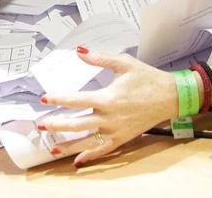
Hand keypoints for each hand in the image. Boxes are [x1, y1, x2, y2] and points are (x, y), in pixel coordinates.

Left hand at [38, 48, 176, 167]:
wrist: (170, 96)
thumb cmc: (148, 78)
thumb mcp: (124, 63)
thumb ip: (100, 58)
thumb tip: (80, 51)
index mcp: (109, 97)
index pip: (77, 99)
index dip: (59, 99)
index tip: (44, 98)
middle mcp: (110, 117)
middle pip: (77, 124)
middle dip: (57, 125)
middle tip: (42, 124)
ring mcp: (116, 130)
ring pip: (87, 141)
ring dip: (68, 145)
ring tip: (52, 147)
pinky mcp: (123, 138)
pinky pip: (103, 150)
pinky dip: (89, 156)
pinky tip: (77, 160)